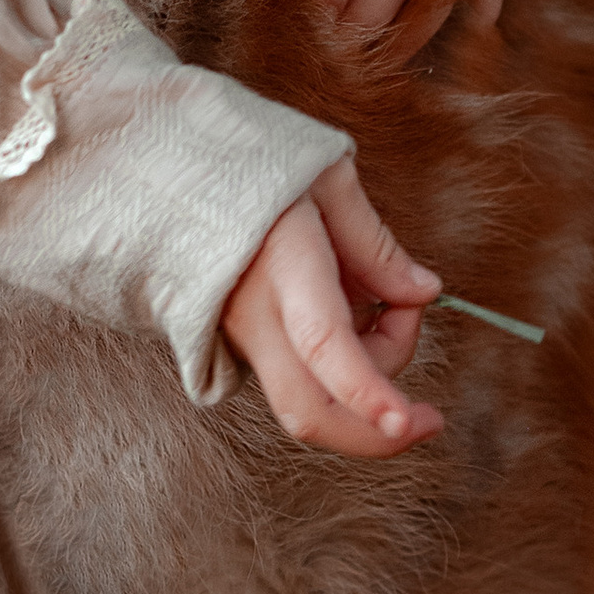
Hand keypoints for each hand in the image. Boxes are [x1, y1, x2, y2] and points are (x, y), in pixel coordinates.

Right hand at [220, 157, 442, 455]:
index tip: (409, 422)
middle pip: (308, 410)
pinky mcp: (240, 343)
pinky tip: (357, 315)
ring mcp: (241, 335)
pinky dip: (343, 368)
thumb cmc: (248, 159)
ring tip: (391, 304)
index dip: (368, 392)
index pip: (324, 344)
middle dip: (376, 435)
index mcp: (280, 261)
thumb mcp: (323, 177)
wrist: (164, 169)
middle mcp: (254, 313)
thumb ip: (374, 243)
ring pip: (310, 397)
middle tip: (429, 418)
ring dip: (368, 375)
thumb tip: (425, 293)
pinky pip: (299, 376)